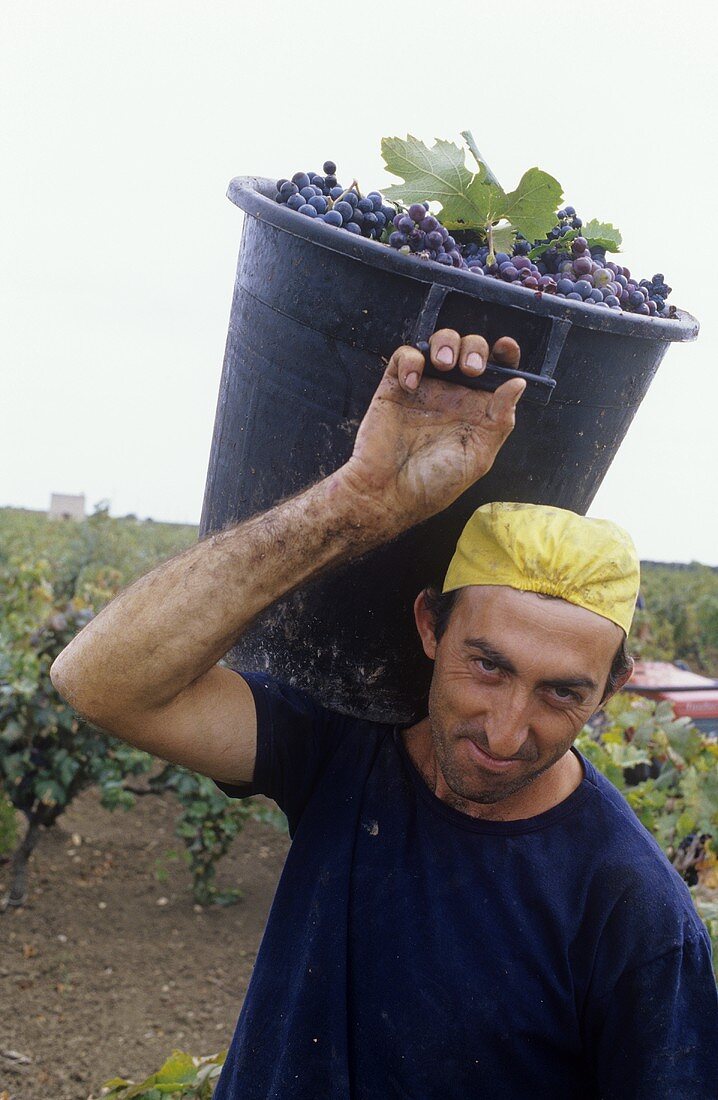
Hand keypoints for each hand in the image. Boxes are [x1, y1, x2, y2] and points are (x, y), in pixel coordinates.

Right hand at [339, 329, 524, 531]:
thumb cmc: (435, 484)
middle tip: (472, 369)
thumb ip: (500, 419)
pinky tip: (412, 384)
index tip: (506, 347)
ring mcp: (424, 389)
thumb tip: (518, 384)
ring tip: (444, 365)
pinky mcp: (395, 387)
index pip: (497, 372)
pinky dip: (411, 360)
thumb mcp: (478, 456)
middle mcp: (453, 395)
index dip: (504, 355)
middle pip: (470, 350)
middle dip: (475, 348)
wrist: (388, 494)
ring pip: (439, 344)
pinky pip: (405, 356)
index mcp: (477, 410)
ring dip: (446, 344)